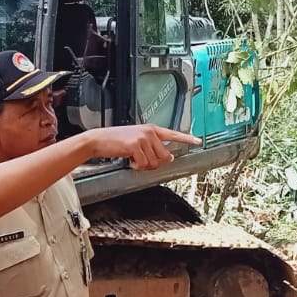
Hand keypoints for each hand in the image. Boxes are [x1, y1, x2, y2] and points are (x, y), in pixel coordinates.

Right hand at [81, 125, 199, 169]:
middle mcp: (149, 132)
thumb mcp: (136, 140)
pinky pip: (143, 164)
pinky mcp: (135, 146)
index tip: (198, 141)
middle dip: (154, 163)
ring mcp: (143, 138)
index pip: (173, 134)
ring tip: (133, 159)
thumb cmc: (115, 141)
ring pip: (154, 162)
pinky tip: (129, 161)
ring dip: (144, 166)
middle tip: (141, 161)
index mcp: (151, 129)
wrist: (98, 140)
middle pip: (164, 156)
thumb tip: (167, 158)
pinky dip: (136, 167)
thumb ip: (152, 146)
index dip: (186, 138)